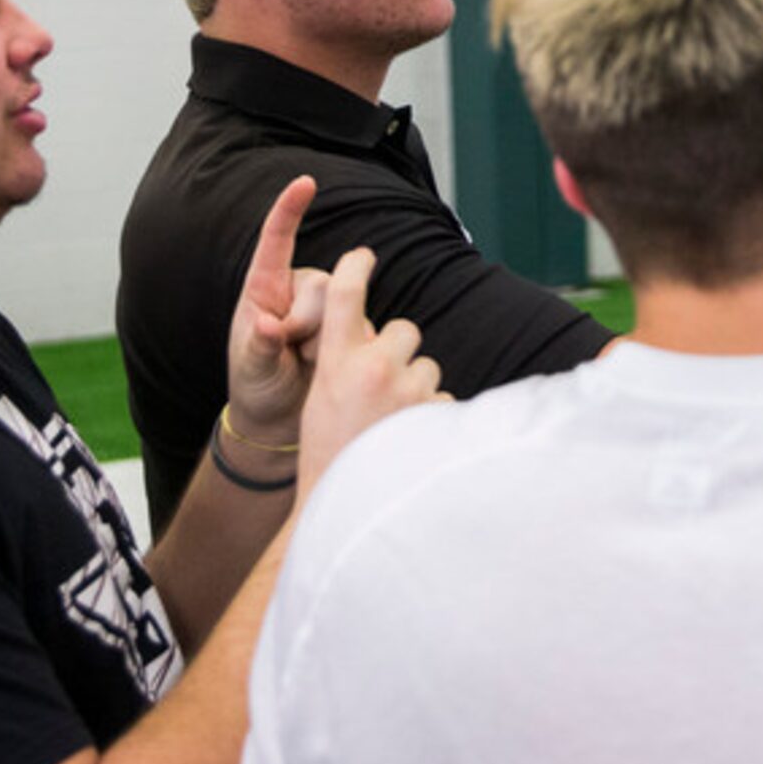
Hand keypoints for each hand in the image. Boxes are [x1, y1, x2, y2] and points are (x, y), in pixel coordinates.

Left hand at [219, 177, 330, 448]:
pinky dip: (349, 348)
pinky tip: (328, 367)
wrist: (280, 421)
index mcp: (264, 290)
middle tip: (292, 352)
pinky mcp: (349, 330)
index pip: (277, 241)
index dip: (289, 209)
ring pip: (346, 305)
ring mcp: (324, 311)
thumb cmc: (255, 388)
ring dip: (328, 339)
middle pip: (322, 282)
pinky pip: (362, 326)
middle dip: (309, 321)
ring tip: (307, 364)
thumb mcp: (250, 368)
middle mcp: (297, 293)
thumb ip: (260, 346)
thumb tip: (266, 327)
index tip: (305, 183)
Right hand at [296, 247, 445, 498]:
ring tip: (392, 423)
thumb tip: (382, 338)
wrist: (344, 509)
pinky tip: (409, 441)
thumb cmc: (330, 453)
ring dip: (416, 386)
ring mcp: (408, 389)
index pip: (345, 297)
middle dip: (399, 352)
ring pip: (425, 365)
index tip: (363, 255)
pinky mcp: (436, 412)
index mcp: (336, 362)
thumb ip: (348, 363)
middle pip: (404, 329)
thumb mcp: (322, 399)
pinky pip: (440, 399)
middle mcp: (373, 367)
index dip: (354, 267)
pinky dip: (430, 416)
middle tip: (382, 386)